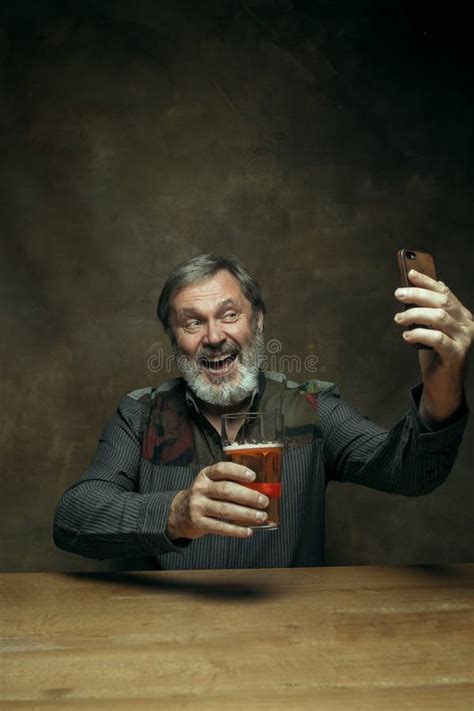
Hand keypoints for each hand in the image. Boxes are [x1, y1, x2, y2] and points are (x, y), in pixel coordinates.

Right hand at [166, 462, 268, 539]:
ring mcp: (197, 506)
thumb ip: (229, 482)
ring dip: (246, 514)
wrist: (179, 513)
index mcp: (205, 475)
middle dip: (248, 496)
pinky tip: (248, 531)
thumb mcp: (210, 483)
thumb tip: (260, 489)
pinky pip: (220, 527)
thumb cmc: (203, 496)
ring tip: (261, 516)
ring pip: (225, 510)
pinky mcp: (198, 522)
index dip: (238, 471)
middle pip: (226, 490)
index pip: (221, 469)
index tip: (253, 476)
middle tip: (264, 501)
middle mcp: (200, 488)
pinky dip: (236, 530)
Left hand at [394, 269, 472, 421]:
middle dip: (418, 294)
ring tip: (399, 318)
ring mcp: (464, 340)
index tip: (410, 273)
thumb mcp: (430, 330)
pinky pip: (437, 339)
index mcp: (462, 316)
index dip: (428, 281)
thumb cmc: (435, 358)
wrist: (443, 386)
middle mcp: (466, 325)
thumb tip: (410, 294)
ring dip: (414, 314)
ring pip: (439, 317)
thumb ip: (425, 314)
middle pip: (442, 302)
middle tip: (399, 294)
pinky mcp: (456, 354)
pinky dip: (419, 334)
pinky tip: (407, 335)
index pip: (445, 293)